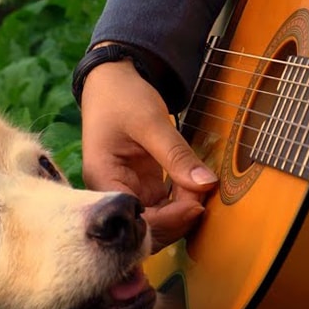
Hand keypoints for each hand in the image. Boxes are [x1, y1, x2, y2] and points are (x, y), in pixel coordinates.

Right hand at [80, 55, 217, 249]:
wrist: (113, 80)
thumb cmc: (122, 97)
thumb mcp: (150, 122)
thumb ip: (176, 155)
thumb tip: (206, 185)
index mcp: (102, 180)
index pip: (133, 219)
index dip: (167, 220)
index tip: (197, 205)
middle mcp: (111, 193)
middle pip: (144, 228)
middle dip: (177, 220)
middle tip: (204, 199)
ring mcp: (128, 191)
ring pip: (157, 220)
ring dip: (182, 213)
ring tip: (202, 191)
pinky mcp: (142, 186)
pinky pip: (163, 206)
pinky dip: (182, 202)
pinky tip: (196, 189)